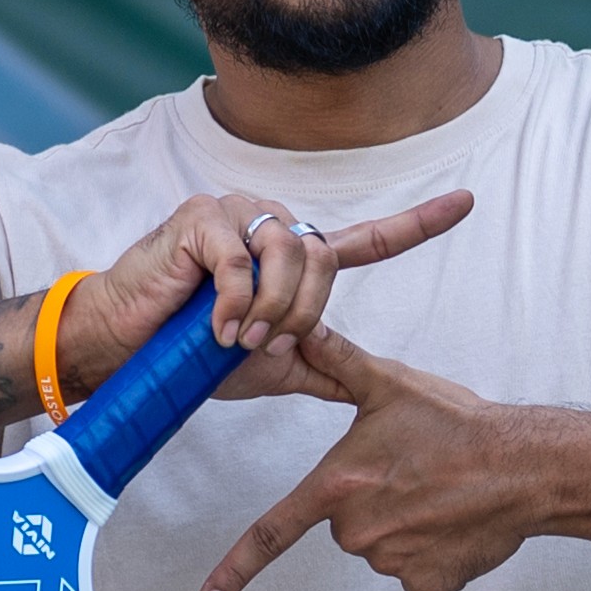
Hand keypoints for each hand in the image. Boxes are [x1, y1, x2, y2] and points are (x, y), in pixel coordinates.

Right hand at [76, 184, 469, 398]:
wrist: (125, 350)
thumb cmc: (189, 354)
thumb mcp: (266, 367)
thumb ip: (317, 363)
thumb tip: (368, 387)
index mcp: (293, 260)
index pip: (366, 241)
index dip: (417, 224)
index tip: (465, 203)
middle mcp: (271, 226)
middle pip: (325, 261)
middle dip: (300, 315)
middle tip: (261, 346)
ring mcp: (236, 214)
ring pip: (291, 255)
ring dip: (269, 309)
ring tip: (234, 338)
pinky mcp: (202, 217)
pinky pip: (241, 262)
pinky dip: (233, 303)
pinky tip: (213, 325)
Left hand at [202, 331, 562, 590]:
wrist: (526, 466)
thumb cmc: (459, 424)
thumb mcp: (391, 385)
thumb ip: (336, 361)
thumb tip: (295, 332)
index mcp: (338, 485)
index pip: (271, 534)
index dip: (232, 573)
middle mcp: (357, 529)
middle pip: (344, 522)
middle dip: (371, 500)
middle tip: (414, 473)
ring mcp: (391, 560)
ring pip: (381, 546)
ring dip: (404, 524)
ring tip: (442, 494)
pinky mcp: (426, 583)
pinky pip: (414, 572)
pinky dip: (432, 553)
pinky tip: (456, 524)